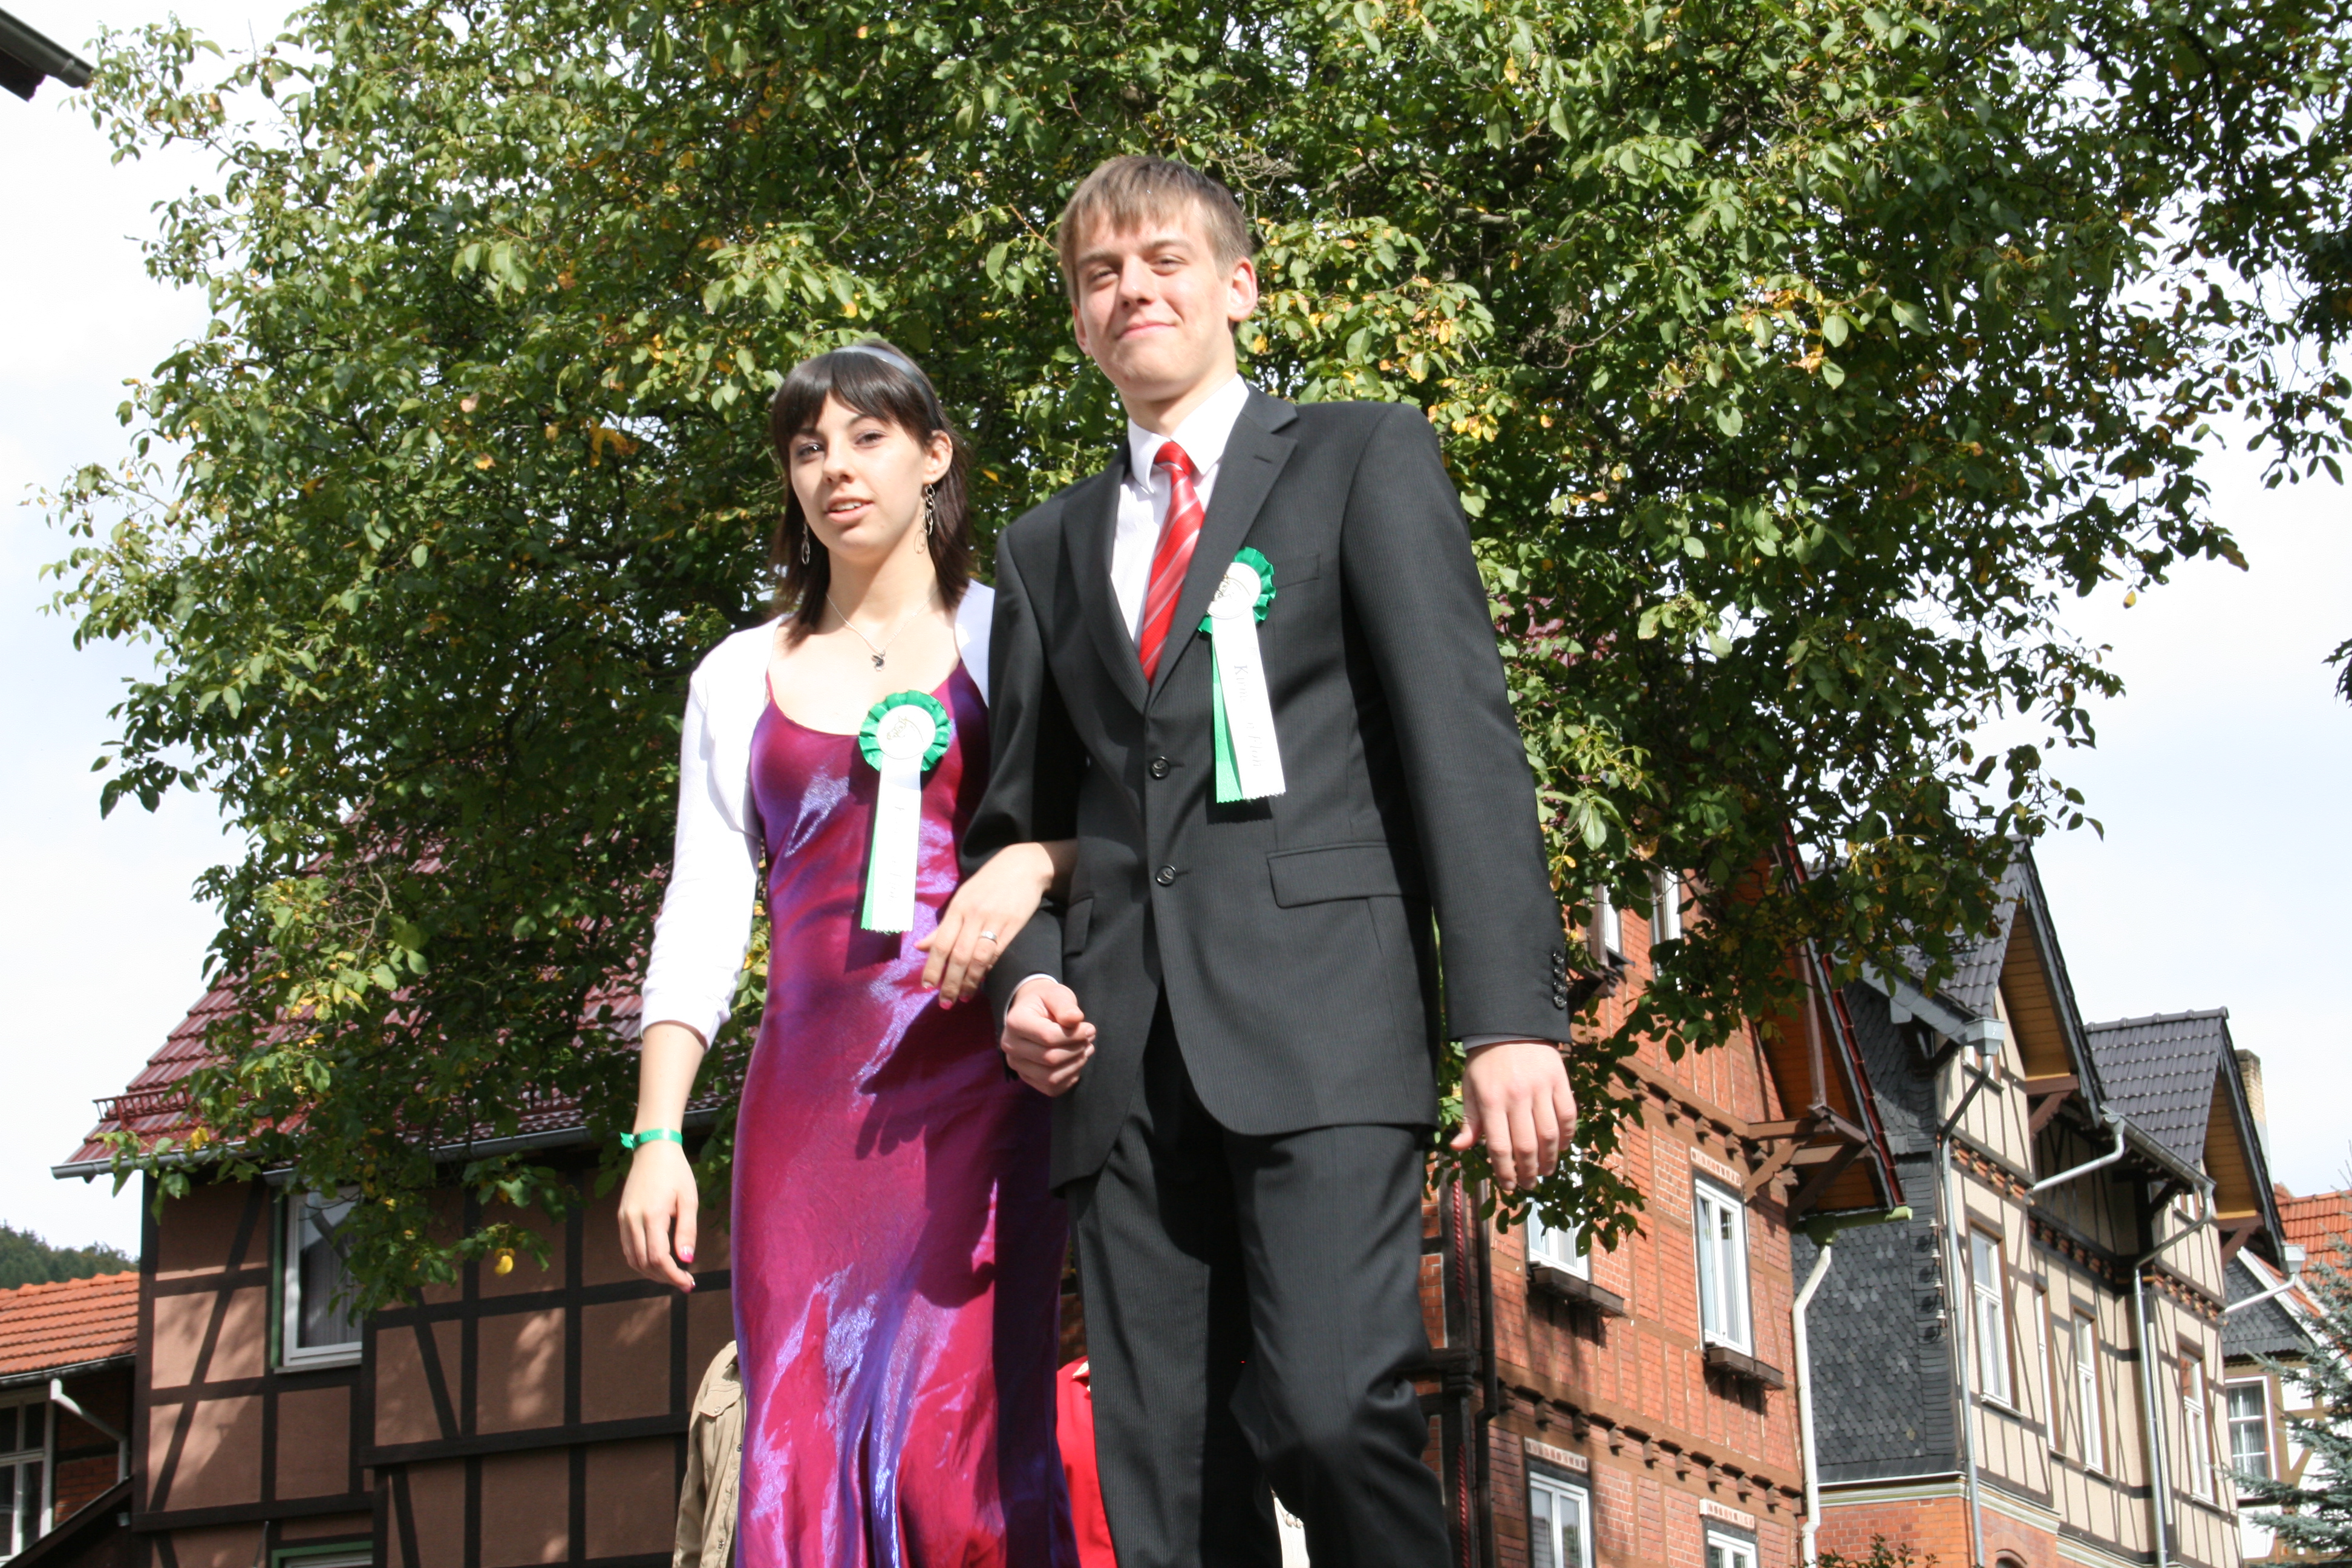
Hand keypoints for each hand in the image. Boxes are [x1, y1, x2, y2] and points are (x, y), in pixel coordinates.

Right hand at [616, 1139, 697, 1291]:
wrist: (653, 1149)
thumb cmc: (676, 1172)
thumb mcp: (689, 1199)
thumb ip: (687, 1231)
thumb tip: (686, 1260)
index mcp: (652, 1215)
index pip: (658, 1258)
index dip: (673, 1276)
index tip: (689, 1283)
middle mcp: (633, 1219)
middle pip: (644, 1263)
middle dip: (664, 1277)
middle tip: (685, 1282)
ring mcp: (624, 1218)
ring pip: (632, 1258)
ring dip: (651, 1272)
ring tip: (673, 1274)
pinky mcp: (621, 1216)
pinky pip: (628, 1247)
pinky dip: (641, 1260)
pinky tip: (658, 1261)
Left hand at [918, 842, 1055, 1005]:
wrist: (1023, 866)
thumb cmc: (988, 883)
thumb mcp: (962, 899)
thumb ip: (943, 926)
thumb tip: (919, 947)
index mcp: (957, 908)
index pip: (941, 943)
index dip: (933, 968)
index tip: (927, 987)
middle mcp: (973, 914)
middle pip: (958, 955)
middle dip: (950, 982)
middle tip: (945, 1002)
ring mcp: (994, 919)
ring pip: (978, 957)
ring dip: (969, 981)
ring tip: (963, 997)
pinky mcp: (1013, 924)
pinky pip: (998, 952)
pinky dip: (987, 969)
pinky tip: (981, 980)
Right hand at [1001, 978, 1095, 1095]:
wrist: (1034, 1013)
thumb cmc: (1046, 1002)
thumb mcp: (1056, 994)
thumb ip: (1065, 1005)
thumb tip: (1076, 1018)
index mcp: (1015, 1022)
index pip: (1048, 1036)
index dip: (1075, 1035)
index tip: (1089, 1028)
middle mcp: (1010, 1046)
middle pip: (1050, 1058)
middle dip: (1076, 1049)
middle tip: (1088, 1039)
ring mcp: (1017, 1065)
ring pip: (1051, 1077)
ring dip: (1075, 1065)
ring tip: (1085, 1049)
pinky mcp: (1026, 1077)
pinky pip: (1051, 1088)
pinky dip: (1069, 1078)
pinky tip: (1075, 1062)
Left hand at [1451, 1040, 1576, 1193]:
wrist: (1508, 1025)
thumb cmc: (1485, 1061)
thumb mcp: (1470, 1088)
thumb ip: (1469, 1121)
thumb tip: (1458, 1148)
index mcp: (1491, 1101)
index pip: (1500, 1147)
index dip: (1505, 1172)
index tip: (1509, 1185)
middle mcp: (1517, 1097)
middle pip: (1526, 1146)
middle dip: (1529, 1172)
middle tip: (1529, 1184)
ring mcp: (1540, 1088)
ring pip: (1549, 1134)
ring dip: (1550, 1159)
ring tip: (1546, 1171)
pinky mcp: (1559, 1080)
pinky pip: (1567, 1115)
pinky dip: (1566, 1135)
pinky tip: (1561, 1147)